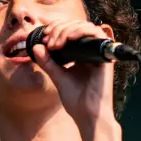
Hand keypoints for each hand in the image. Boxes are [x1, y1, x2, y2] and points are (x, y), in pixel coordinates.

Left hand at [30, 20, 117, 138]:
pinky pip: (98, 34)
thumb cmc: (76, 100)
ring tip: (56, 43)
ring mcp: (98, 53)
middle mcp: (90, 52)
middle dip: (59, 28)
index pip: (70, 31)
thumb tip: (36, 46)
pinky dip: (82, 31)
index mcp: (80, 55)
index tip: (45, 38)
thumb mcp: (57, 77)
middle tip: (49, 41)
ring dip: (68, 29)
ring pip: (86, 26)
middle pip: (76, 26)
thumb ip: (47, 62)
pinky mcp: (105, 56)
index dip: (56, 28)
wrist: (88, 115)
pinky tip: (70, 39)